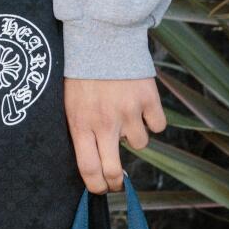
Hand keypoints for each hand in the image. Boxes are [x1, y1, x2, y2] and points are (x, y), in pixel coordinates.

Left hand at [64, 75, 166, 192]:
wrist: (102, 39)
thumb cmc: (82, 74)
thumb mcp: (70, 103)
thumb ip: (80, 129)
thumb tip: (91, 160)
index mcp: (81, 124)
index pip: (88, 169)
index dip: (96, 186)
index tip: (101, 189)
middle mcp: (105, 123)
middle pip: (114, 170)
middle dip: (117, 181)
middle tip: (118, 181)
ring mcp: (129, 112)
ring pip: (140, 144)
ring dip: (134, 135)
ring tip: (124, 115)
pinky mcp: (149, 100)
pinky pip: (158, 125)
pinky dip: (152, 119)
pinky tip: (140, 105)